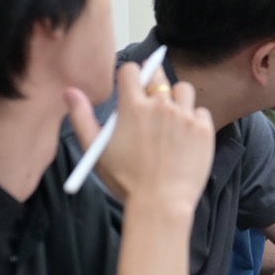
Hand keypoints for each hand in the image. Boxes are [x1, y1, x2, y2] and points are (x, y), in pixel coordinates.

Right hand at [65, 62, 213, 218]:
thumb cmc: (125, 179)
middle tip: (153, 98)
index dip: (130, 75)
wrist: (161, 203)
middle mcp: (161, 105)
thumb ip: (81, 117)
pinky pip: (201, 112)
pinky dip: (194, 120)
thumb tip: (70, 91)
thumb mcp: (95, 150)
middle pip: (159, 75)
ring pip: (184, 90)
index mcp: (133, 107)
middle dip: (154, 81)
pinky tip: (186, 137)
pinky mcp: (204, 129)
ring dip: (177, 99)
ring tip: (171, 119)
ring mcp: (186, 116)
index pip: (132, 70)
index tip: (132, 85)